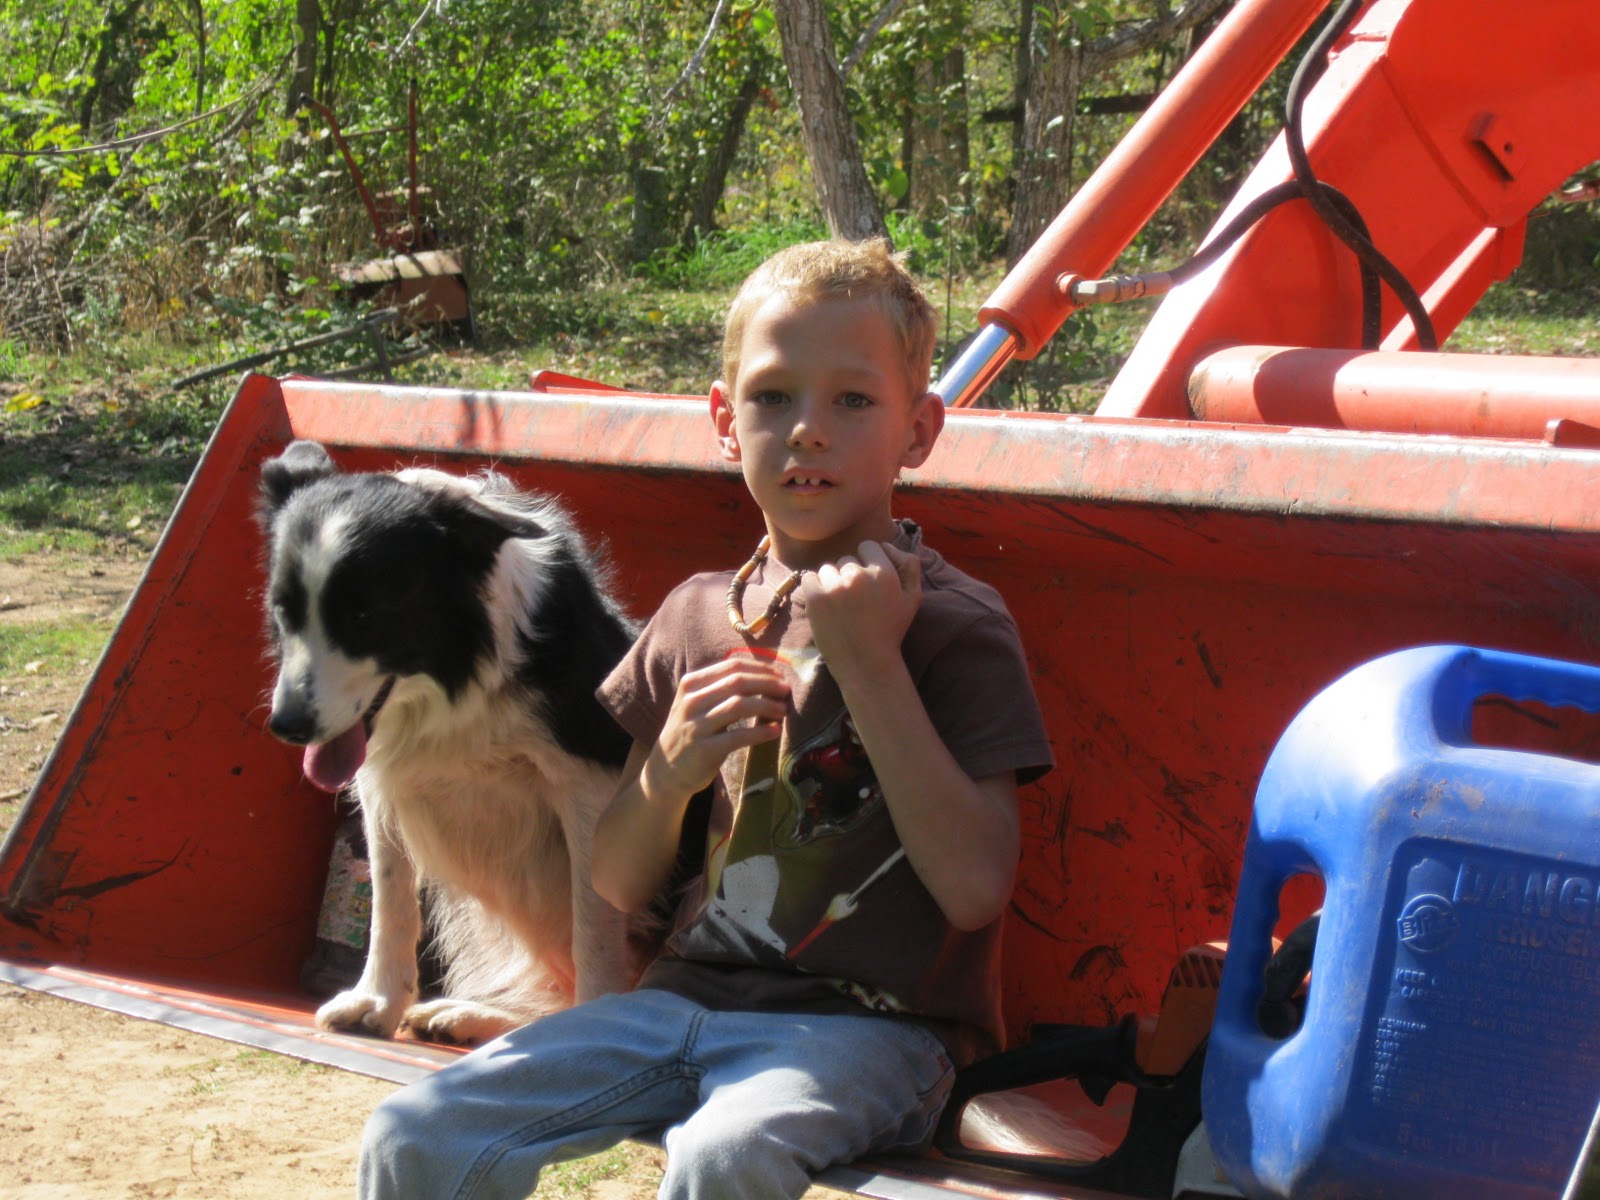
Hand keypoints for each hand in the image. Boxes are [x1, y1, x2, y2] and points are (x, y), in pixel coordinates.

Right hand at [643, 656, 788, 799]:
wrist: (666, 771)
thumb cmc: (689, 733)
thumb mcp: (696, 704)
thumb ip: (721, 689)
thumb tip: (765, 677)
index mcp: (691, 684)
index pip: (732, 666)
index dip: (760, 669)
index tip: (779, 676)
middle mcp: (692, 701)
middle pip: (738, 682)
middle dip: (767, 684)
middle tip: (786, 691)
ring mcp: (696, 726)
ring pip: (740, 705)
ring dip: (767, 705)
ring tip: (783, 710)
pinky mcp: (705, 750)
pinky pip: (739, 736)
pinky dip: (761, 732)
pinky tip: (776, 731)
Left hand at [805, 540, 920, 680]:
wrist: (866, 664)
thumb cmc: (890, 631)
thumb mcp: (913, 597)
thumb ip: (909, 565)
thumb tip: (886, 545)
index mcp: (884, 572)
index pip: (868, 546)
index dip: (867, 563)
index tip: (868, 584)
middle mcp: (859, 575)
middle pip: (847, 559)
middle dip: (849, 576)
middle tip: (855, 602)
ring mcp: (835, 586)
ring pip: (828, 569)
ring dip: (831, 583)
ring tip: (840, 607)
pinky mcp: (815, 598)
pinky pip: (809, 578)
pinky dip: (814, 588)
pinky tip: (824, 606)